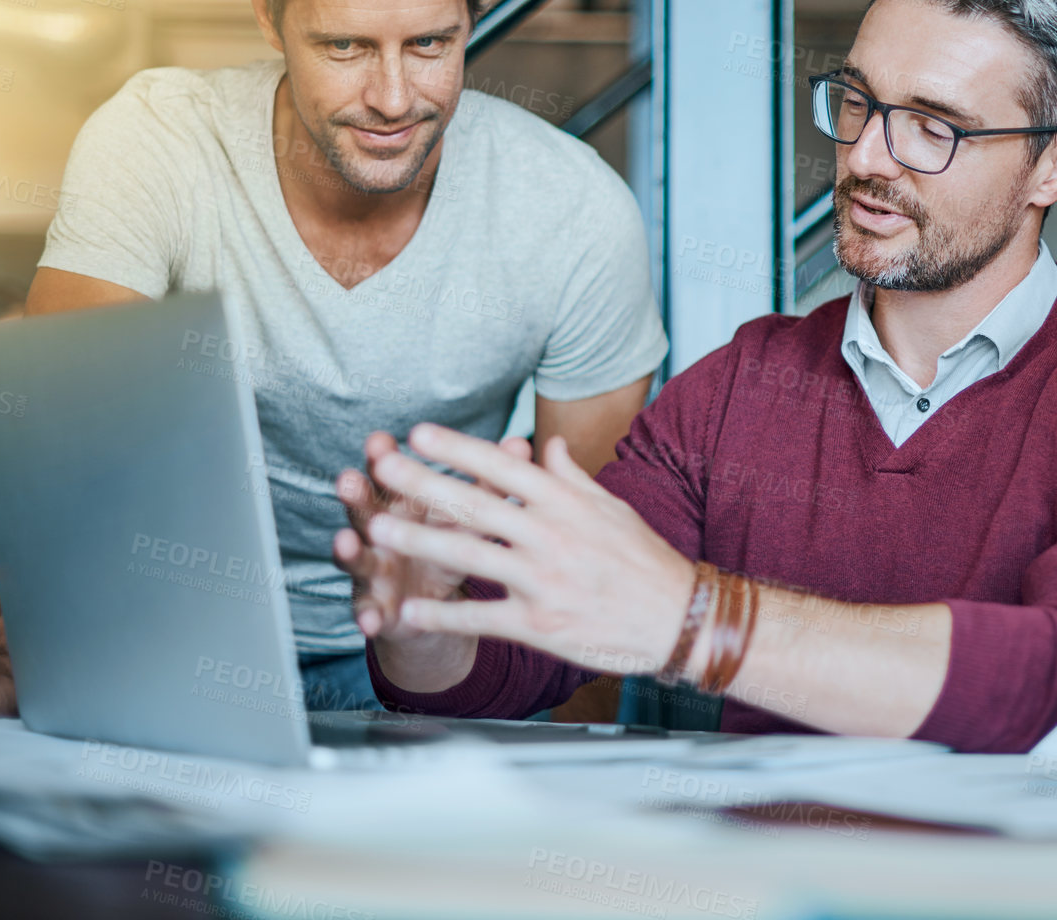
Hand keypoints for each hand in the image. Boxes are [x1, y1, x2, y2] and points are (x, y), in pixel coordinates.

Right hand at [331, 430, 531, 641]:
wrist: (436, 605)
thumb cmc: (452, 545)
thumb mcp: (469, 517)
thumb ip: (489, 484)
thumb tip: (520, 444)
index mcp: (403, 503)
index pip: (388, 474)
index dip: (381, 457)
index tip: (380, 440)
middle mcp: (380, 531)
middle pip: (364, 509)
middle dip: (355, 495)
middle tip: (349, 480)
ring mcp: (374, 570)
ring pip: (356, 557)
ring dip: (348, 550)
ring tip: (345, 542)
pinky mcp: (375, 607)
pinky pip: (367, 611)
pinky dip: (367, 615)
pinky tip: (368, 621)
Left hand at [361, 423, 694, 674]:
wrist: (679, 619)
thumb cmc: (646, 561)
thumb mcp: (613, 508)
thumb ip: (572, 477)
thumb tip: (548, 444)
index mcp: (567, 504)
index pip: (503, 467)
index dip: (458, 449)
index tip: (421, 432)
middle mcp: (552, 536)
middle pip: (476, 504)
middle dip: (423, 483)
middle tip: (381, 466)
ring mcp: (544, 581)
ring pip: (471, 556)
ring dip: (419, 541)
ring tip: (377, 531)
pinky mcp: (540, 625)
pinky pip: (482, 617)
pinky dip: (444, 614)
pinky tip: (409, 609)